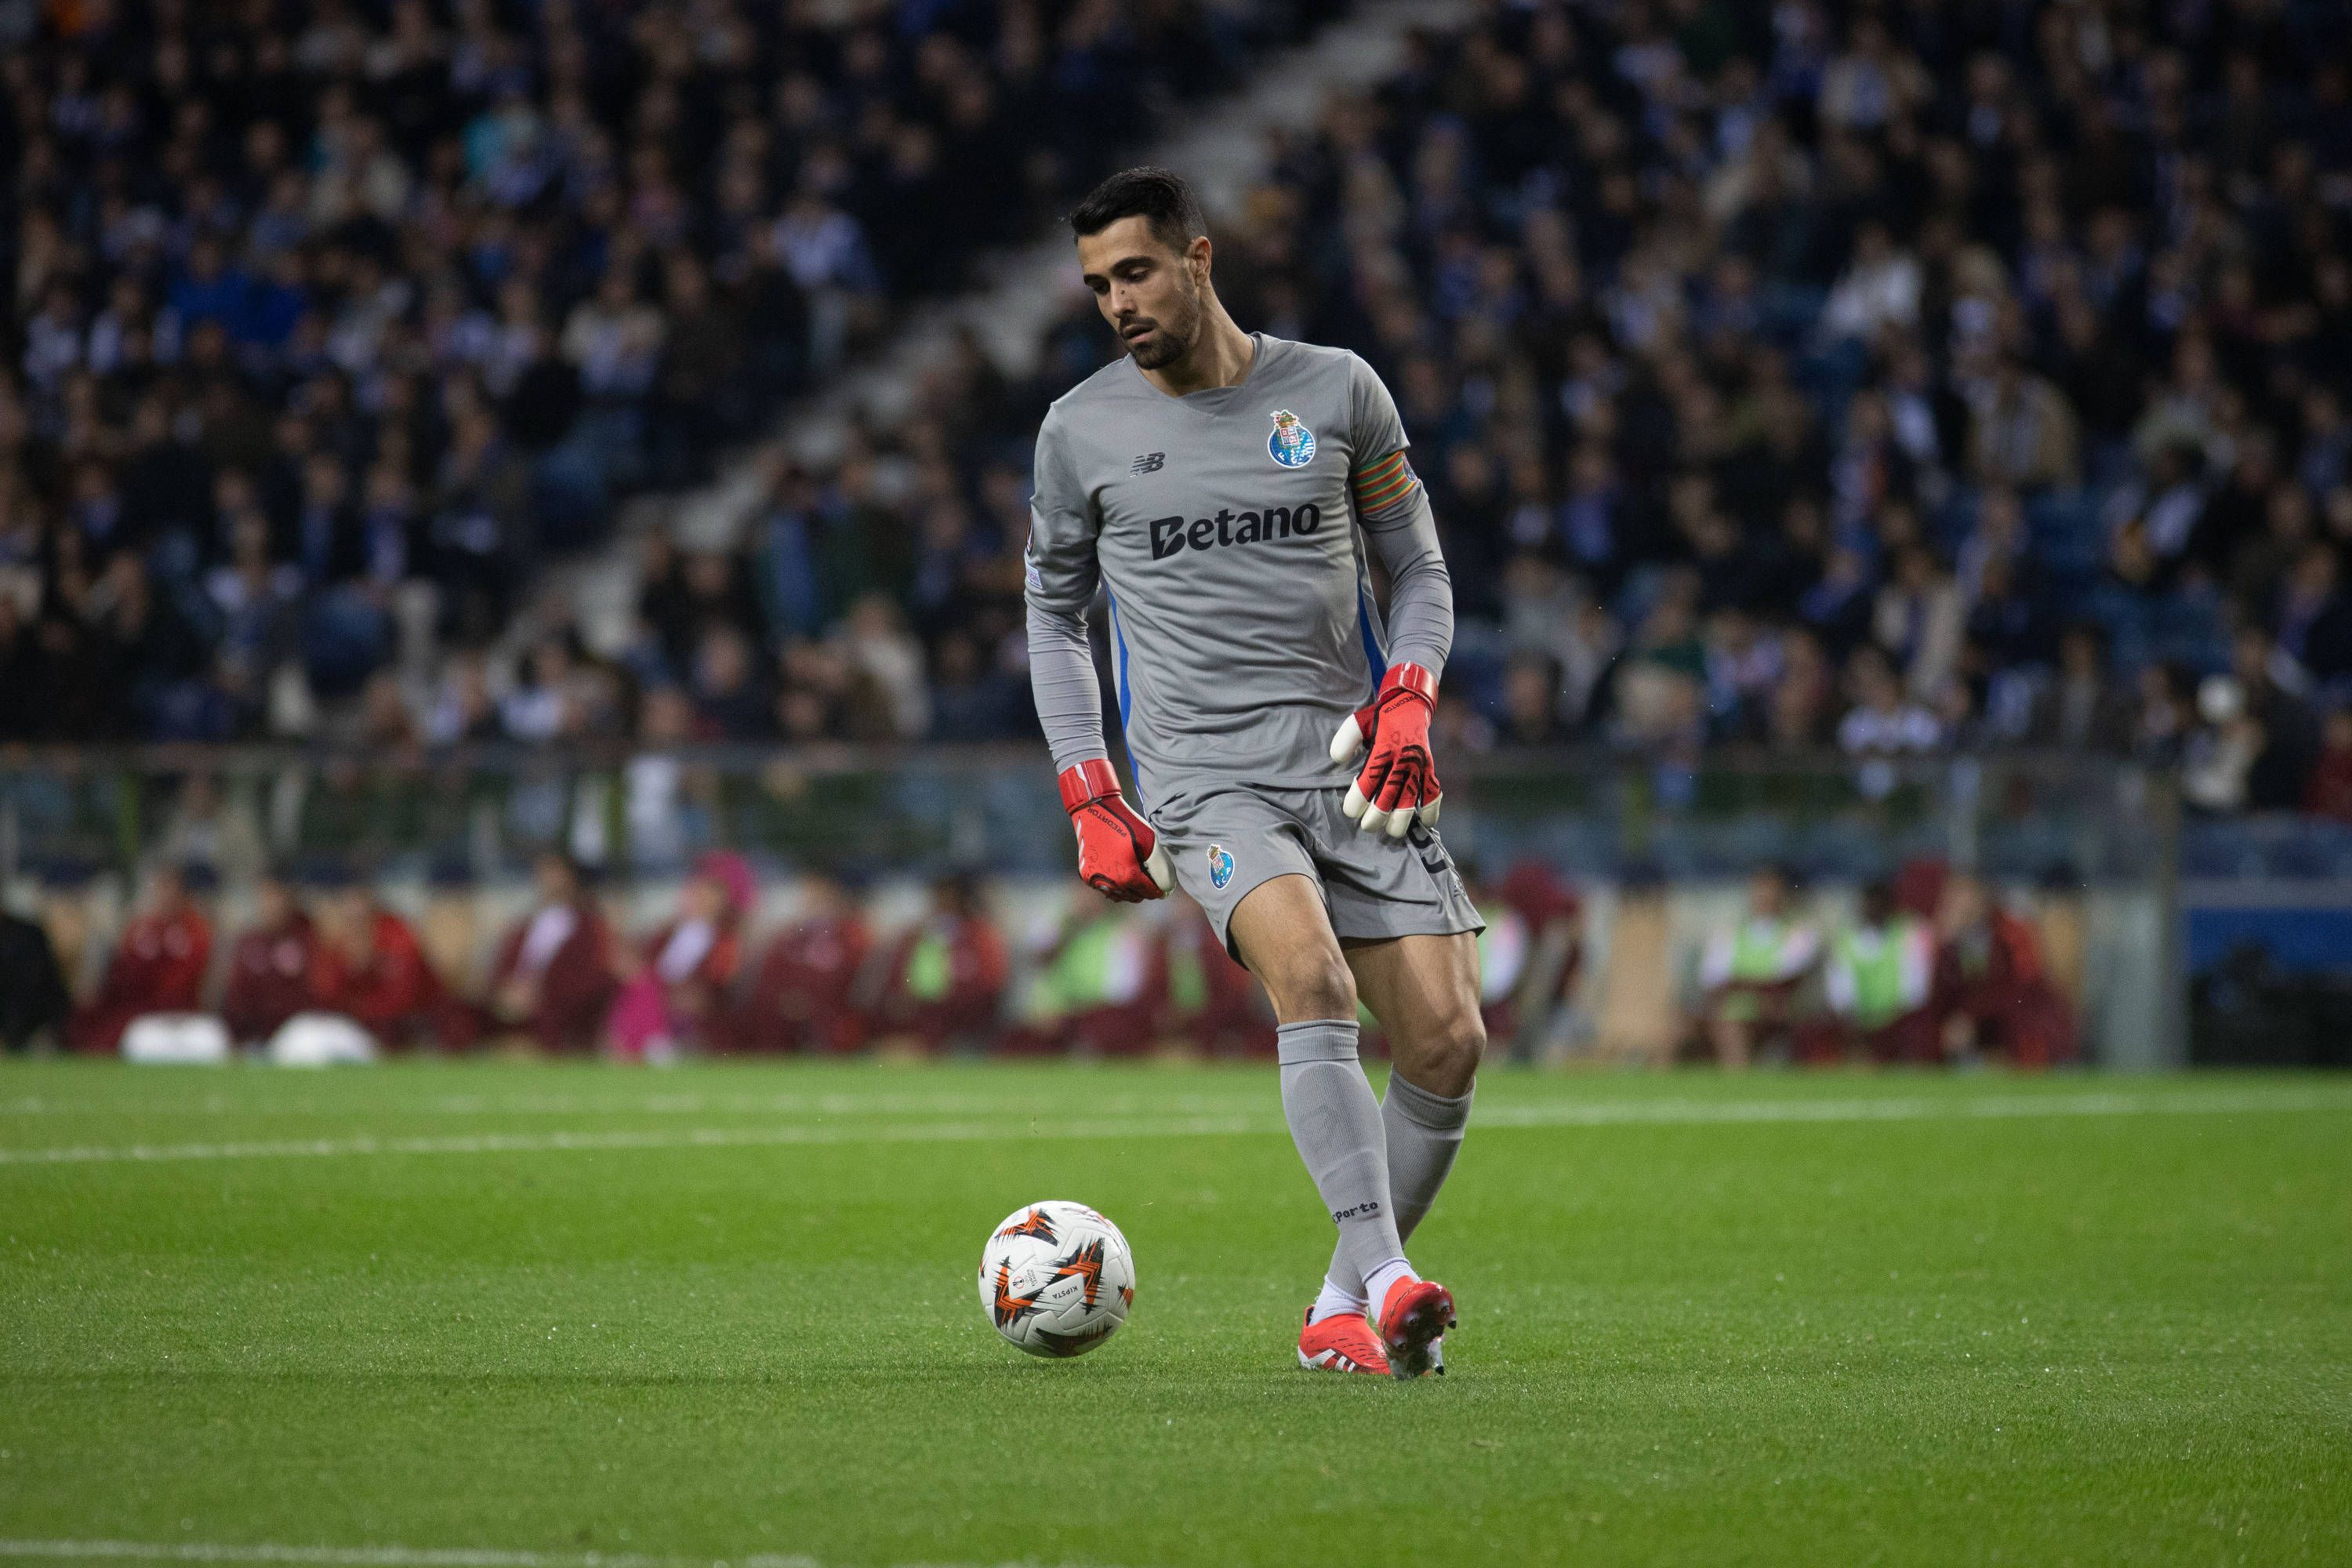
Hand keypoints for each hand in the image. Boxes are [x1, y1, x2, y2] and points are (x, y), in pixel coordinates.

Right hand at [1059, 759, 1172, 901]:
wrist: (1095, 811)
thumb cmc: (1126, 823)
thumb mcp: (1150, 841)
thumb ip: (1159, 866)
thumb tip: (1166, 884)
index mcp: (1128, 875)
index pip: (1149, 893)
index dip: (1159, 891)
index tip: (1164, 888)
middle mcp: (1110, 883)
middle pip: (1135, 897)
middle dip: (1145, 891)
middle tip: (1150, 880)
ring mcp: (1096, 880)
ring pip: (1119, 895)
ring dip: (1129, 890)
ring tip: (1136, 877)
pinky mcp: (1087, 875)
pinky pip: (1105, 888)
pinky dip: (1114, 885)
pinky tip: (1120, 874)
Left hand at [1328, 663, 1441, 837]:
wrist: (1410, 704)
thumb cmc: (1381, 717)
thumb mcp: (1359, 721)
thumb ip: (1346, 739)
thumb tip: (1337, 759)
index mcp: (1384, 748)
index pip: (1370, 780)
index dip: (1359, 799)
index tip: (1350, 811)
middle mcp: (1403, 759)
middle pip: (1390, 795)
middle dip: (1377, 816)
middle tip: (1367, 826)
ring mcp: (1418, 765)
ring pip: (1412, 799)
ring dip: (1402, 819)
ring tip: (1392, 831)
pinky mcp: (1429, 768)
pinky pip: (1434, 792)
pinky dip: (1432, 809)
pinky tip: (1427, 824)